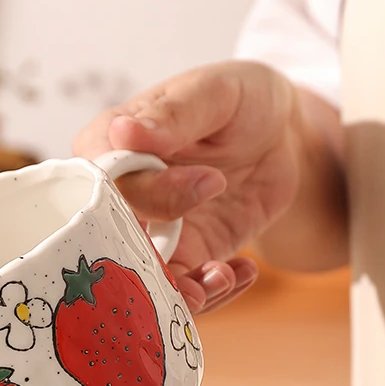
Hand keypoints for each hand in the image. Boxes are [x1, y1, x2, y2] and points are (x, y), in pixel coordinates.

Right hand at [74, 62, 305, 313]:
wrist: (281, 133)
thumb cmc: (239, 99)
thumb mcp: (213, 93)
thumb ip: (170, 116)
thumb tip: (122, 133)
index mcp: (109, 146)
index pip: (103, 184)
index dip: (144, 196)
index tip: (205, 184)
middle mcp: (123, 195)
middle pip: (117, 243)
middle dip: (157, 265)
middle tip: (205, 263)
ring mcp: (153, 231)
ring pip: (147, 279)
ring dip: (182, 292)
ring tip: (222, 277)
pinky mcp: (187, 255)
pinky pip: (186, 289)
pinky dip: (215, 291)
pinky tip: (245, 271)